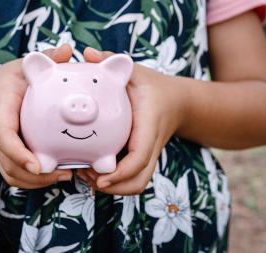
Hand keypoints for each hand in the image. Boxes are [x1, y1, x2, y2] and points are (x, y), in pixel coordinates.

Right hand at [0, 44, 73, 188]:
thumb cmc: (9, 80)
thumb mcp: (22, 66)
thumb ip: (43, 57)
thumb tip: (66, 50)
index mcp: (0, 112)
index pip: (4, 136)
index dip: (18, 153)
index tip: (38, 165)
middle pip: (8, 164)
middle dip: (34, 175)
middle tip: (65, 173)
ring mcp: (1, 148)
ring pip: (12, 174)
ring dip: (37, 182)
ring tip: (67, 176)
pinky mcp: (8, 155)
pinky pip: (16, 174)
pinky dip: (35, 181)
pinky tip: (59, 175)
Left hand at [77, 48, 188, 194]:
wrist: (178, 102)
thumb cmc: (153, 86)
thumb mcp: (136, 72)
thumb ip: (112, 61)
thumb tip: (87, 53)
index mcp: (148, 126)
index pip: (139, 157)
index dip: (121, 172)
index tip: (101, 177)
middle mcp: (150, 145)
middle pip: (138, 181)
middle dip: (114, 187)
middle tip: (87, 176)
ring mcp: (148, 155)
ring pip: (136, 184)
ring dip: (113, 188)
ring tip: (88, 176)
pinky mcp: (142, 159)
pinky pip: (132, 178)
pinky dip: (115, 182)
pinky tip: (94, 169)